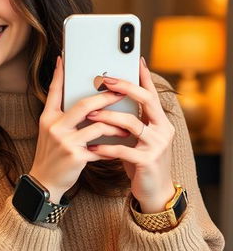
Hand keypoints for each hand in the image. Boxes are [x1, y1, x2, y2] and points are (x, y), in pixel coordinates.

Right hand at [29, 56, 130, 202]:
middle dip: (106, 96)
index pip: (55, 91)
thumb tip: (84, 103)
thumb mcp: (51, 133)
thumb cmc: (52, 155)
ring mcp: (65, 141)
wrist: (44, 182)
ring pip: (98, 125)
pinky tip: (118, 147)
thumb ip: (64, 117)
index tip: (64, 59)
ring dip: (116, 125)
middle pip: (84, 104)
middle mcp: (55, 127)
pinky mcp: (76, 156)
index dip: (59, 75)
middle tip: (121, 91)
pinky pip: (101, 147)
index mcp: (48, 118)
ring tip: (126, 126)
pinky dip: (111, 147)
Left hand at [86, 57, 175, 212]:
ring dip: (107, 117)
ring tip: (89, 116)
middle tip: (104, 80)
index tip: (135, 60)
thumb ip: (128, 120)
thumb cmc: (139, 160)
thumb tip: (107, 98)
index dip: (143, 76)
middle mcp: (162, 129)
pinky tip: (92, 147)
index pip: (151, 93)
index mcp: (158, 121)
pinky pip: (123, 149)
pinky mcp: (147, 161)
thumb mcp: (136, 137)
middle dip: (124, 88)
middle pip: (146, 100)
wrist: (153, 190)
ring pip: (131, 123)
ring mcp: (157, 145)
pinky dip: (105, 147)